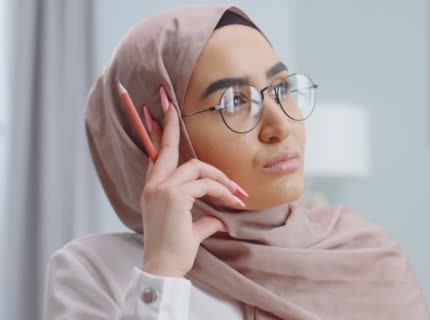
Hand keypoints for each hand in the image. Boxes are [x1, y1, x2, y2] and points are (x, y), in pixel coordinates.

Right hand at [139, 86, 246, 277]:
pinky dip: (222, 191)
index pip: (157, 155)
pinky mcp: (175, 196)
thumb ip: (204, 219)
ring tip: (237, 194)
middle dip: (170, 124)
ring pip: (197, 167)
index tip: (158, 113)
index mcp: (153, 189)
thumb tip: (221, 220)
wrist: (164, 269)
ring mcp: (162, 189)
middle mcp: (154, 185)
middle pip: (167, 148)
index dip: (159, 134)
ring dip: (221, 178)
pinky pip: (206, 184)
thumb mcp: (190, 228)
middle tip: (170, 103)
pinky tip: (233, 203)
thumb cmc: (173, 251)